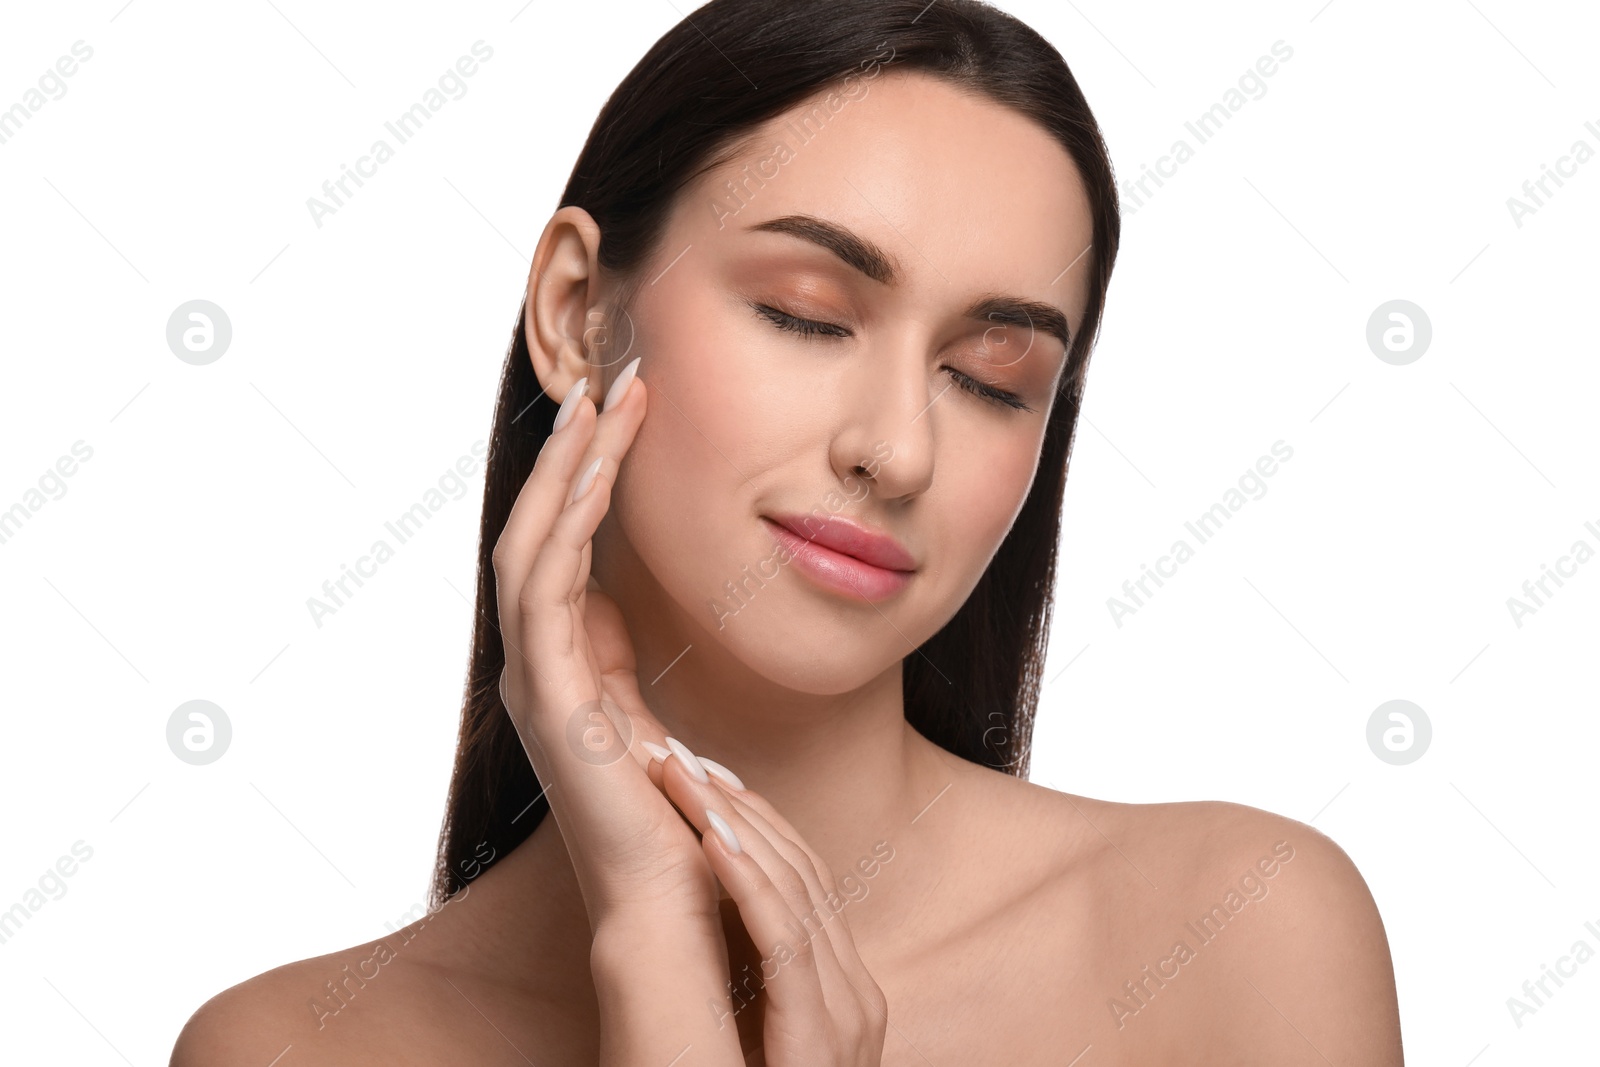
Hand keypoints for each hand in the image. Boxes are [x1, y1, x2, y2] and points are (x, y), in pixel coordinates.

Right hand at [490, 363, 721, 934]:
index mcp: (560, 665)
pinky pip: (544, 590)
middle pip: (537, 530)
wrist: (671, 898)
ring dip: (565, 472)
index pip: (560, 545)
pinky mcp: (551, 699)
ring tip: (605, 404)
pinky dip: (565, 527)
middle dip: (572, 452)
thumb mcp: (639, 712)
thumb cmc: (672, 813)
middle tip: (614, 378)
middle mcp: (536, 665)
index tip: (627, 409)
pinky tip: (595, 476)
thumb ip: (615, 658)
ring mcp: (536, 680)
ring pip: (530, 547)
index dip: (585, 475)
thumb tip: (608, 601)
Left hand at [641, 743, 890, 1065]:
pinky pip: (785, 943)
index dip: (755, 821)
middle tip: (681, 758)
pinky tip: (708, 840)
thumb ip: (759, 984)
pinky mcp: (818, 1040)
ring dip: (731, 826)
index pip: (805, 880)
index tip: (705, 776)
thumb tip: (715, 922)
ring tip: (680, 778)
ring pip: (792, 894)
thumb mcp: (766, 1037)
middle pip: (800, 872)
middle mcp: (856, 994)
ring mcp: (847, 1017)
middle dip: (737, 808)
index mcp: (846, 989)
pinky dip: (747, 885)